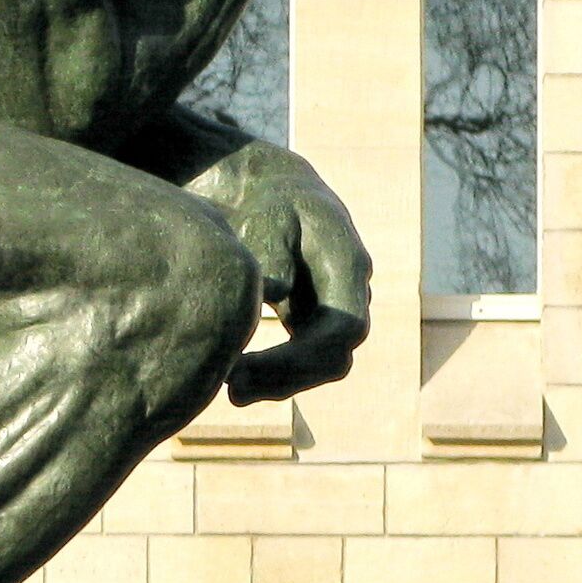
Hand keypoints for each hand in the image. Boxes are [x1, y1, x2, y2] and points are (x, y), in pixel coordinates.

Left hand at [181, 137, 372, 404]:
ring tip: (229, 388)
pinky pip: (301, 363)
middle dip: (286, 378)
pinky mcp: (313, 324)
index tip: (246, 367)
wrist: (273, 194)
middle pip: (335, 359)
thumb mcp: (267, 214)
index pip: (343, 330)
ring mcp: (337, 312)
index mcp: (348, 265)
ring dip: (277, 383)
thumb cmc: (268, 202)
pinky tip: (229, 378)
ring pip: (320, 367)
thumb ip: (273, 251)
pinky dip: (271, 375)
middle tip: (231, 388)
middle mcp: (353, 295)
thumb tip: (278, 293)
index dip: (300, 358)